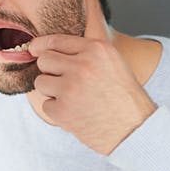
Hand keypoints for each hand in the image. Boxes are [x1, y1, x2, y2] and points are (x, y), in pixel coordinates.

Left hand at [28, 34, 156, 154]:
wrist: (135, 130)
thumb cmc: (124, 98)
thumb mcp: (113, 63)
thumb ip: (86, 53)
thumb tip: (50, 48)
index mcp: (96, 49)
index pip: (56, 40)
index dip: (41, 45)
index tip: (34, 49)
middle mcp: (82, 65)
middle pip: (44, 60)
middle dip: (50, 70)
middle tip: (65, 82)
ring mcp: (70, 88)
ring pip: (41, 82)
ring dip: (52, 91)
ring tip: (74, 99)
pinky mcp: (62, 110)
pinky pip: (46, 105)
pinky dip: (58, 111)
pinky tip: (77, 113)